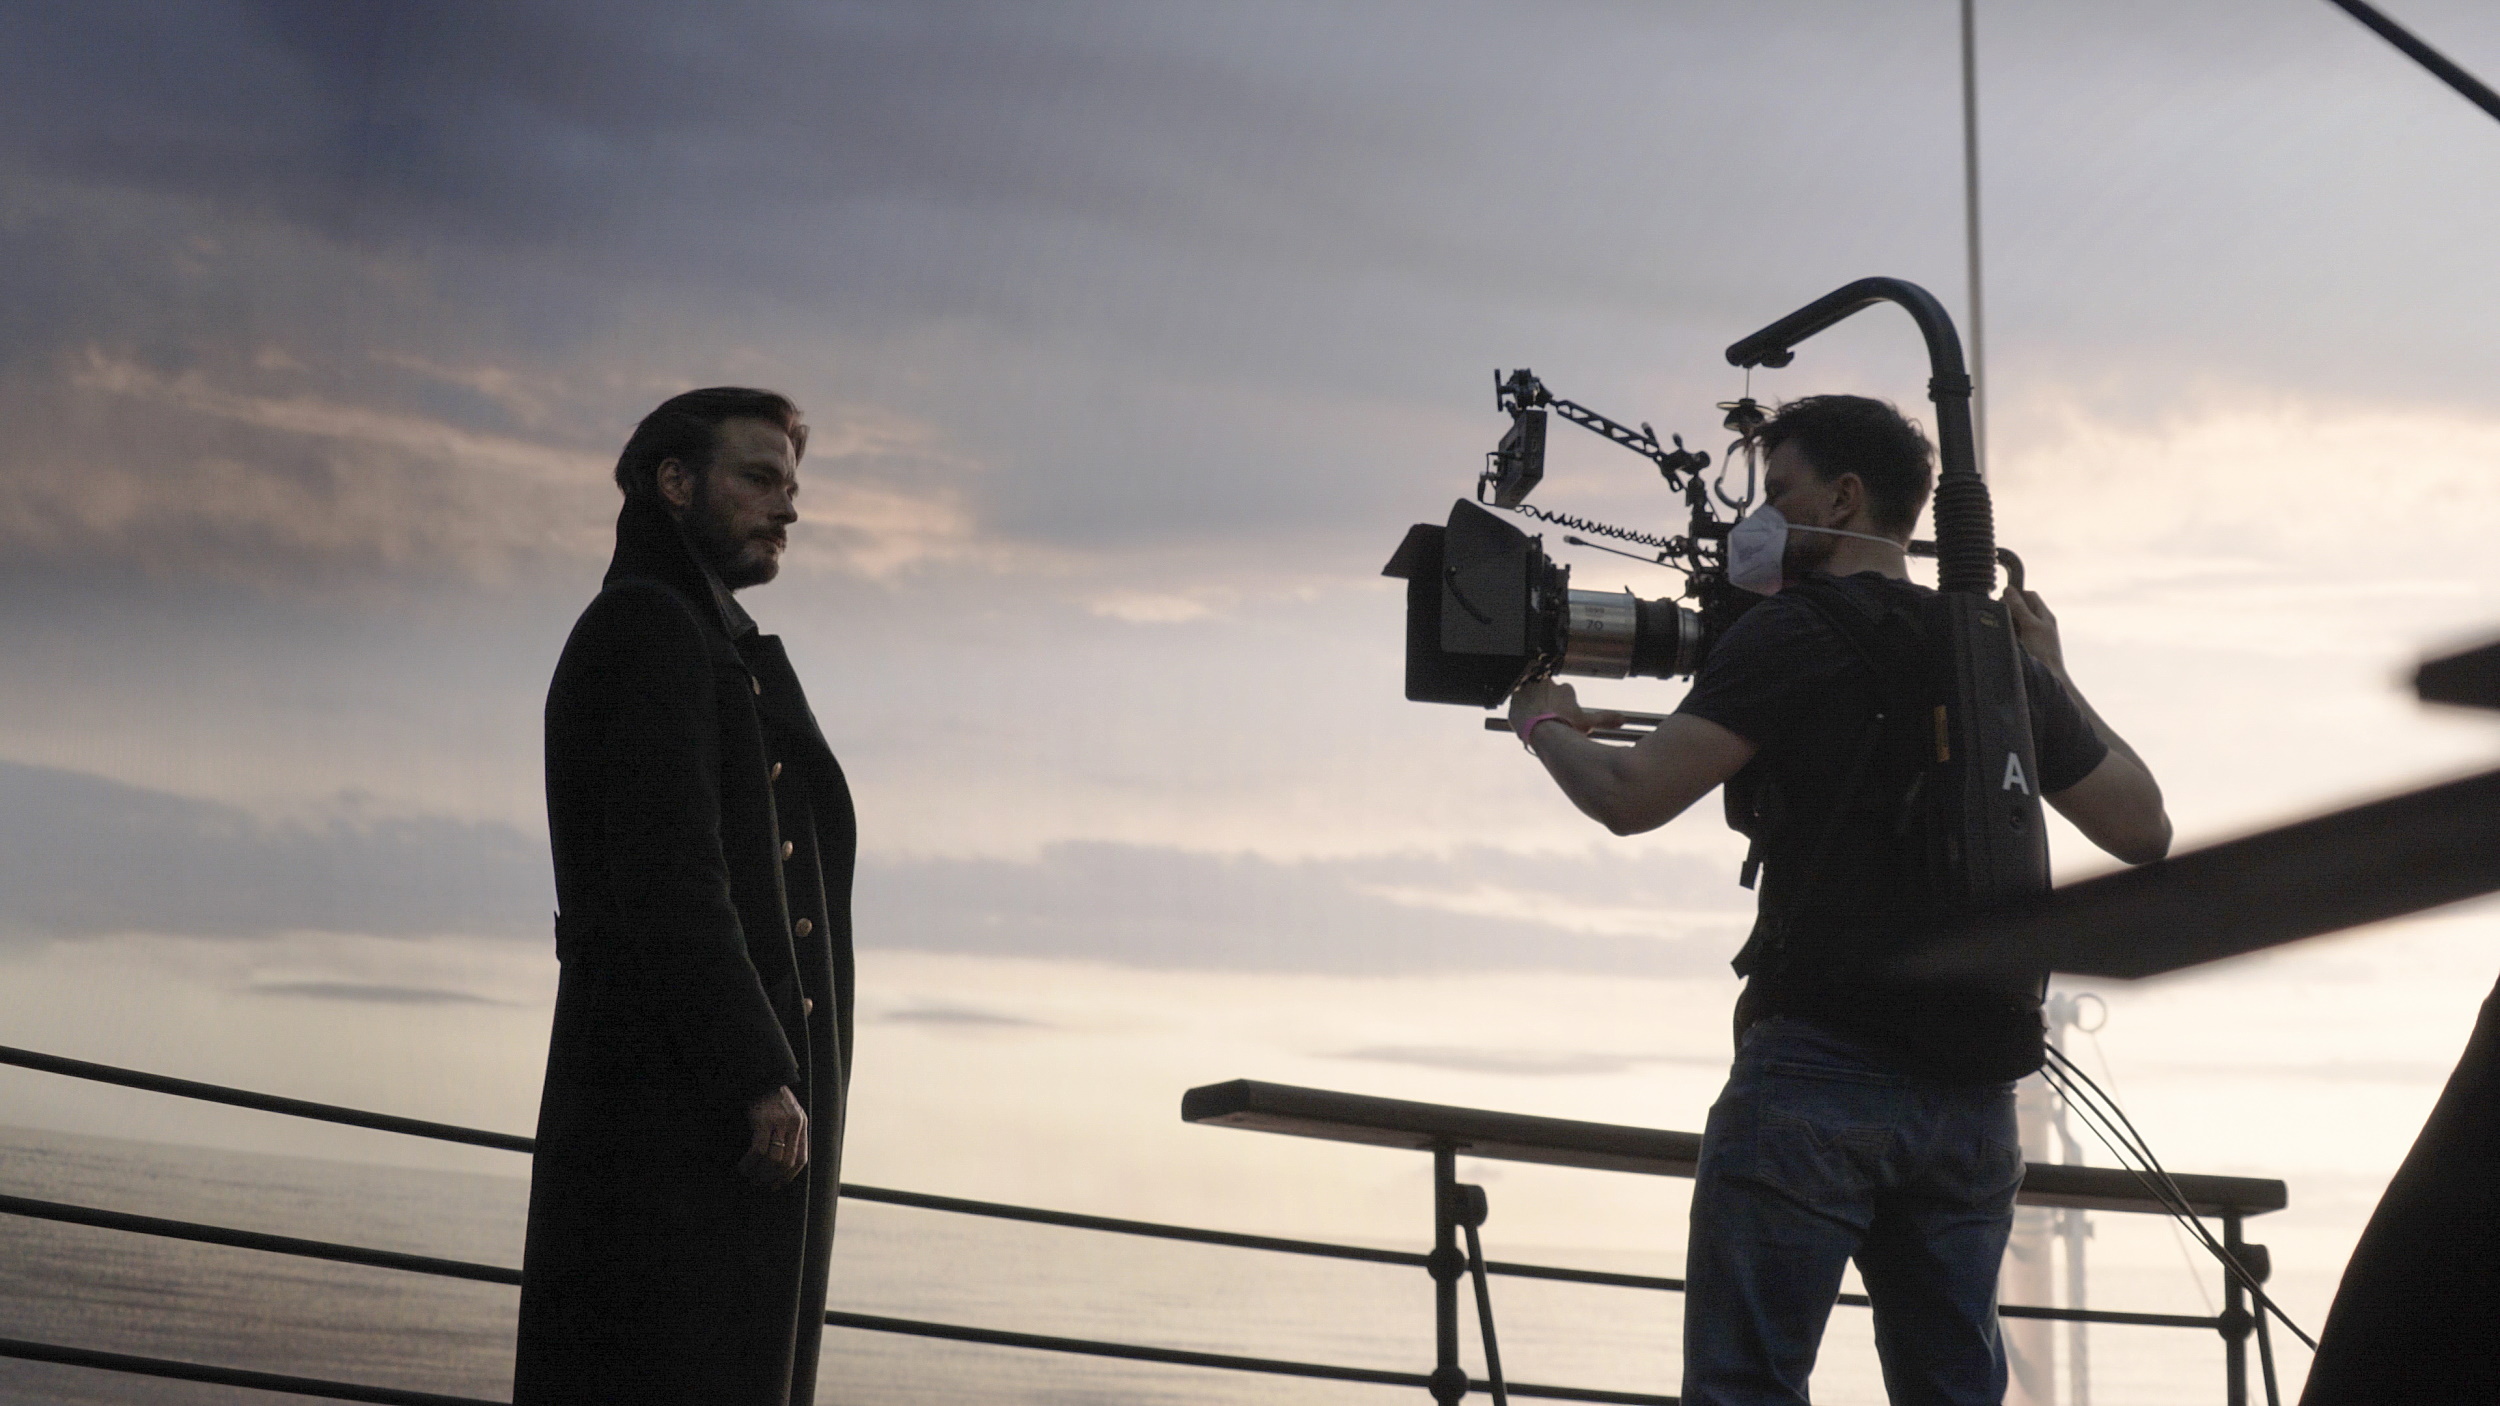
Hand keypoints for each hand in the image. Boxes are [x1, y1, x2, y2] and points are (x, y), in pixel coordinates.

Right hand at [737, 1085, 808, 1188]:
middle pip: (786, 1162)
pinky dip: (750, 1163)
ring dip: (761, 1173)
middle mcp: (793, 1125)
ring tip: (752, 1178)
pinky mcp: (763, 1122)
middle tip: (762, 1185)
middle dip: (773, 1178)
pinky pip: (758, 1150)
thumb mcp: (790, 1114)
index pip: (801, 1158)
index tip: (778, 1185)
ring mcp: (779, 1123)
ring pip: (773, 1159)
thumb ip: (791, 1133)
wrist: (762, 1079)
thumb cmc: (773, 1099)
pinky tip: (744, 1167)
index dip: (789, 1176)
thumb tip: (784, 1162)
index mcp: (801, 1125)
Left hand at [1506, 676, 1622, 737]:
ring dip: (1532, 704)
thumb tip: (1624, 719)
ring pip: (1531, 693)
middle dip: (1547, 702)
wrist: (1541, 731)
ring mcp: (1530, 689)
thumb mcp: (1589, 723)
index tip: (1562, 715)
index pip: (1564, 693)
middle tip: (1547, 719)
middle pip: (1547, 691)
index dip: (1563, 705)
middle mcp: (1547, 684)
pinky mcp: (1514, 697)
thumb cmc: (1565, 727)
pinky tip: (1522, 719)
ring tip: (1534, 720)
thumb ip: (1606, 719)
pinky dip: (1518, 708)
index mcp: (1565, 689)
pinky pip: (1515, 700)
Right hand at [2004, 587, 2065, 675]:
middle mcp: (2040, 623)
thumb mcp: (2030, 625)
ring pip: (2017, 621)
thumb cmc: (2043, 650)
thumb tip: (2008, 589)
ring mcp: (2034, 635)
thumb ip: (2019, 607)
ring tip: (2005, 628)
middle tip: (2002, 615)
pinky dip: (2009, 633)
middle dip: (2010, 609)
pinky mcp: (2027, 645)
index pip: (2030, 595)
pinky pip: (2015, 634)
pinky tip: (2006, 639)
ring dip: (2009, 622)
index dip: (2017, 594)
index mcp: (2045, 615)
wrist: (2049, 676)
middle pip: (2022, 608)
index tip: (2004, 600)